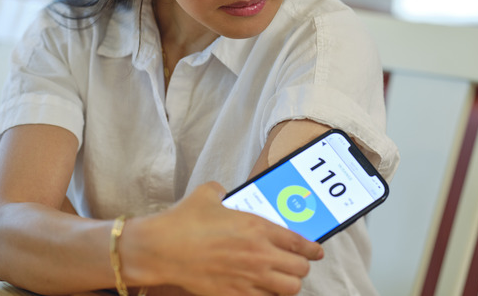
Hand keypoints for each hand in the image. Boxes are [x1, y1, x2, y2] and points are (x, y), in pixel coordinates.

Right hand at [123, 182, 323, 295]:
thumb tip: (222, 192)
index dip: (312, 250)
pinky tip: (262, 292)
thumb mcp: (207, 195)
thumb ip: (221, 191)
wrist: (161, 249)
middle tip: (295, 265)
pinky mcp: (234, 295)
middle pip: (300, 270)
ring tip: (281, 281)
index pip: (299, 243)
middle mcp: (259, 255)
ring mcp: (248, 278)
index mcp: (258, 227)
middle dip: (300, 268)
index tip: (316, 253)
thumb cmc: (183, 221)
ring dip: (288, 285)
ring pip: (288, 290)